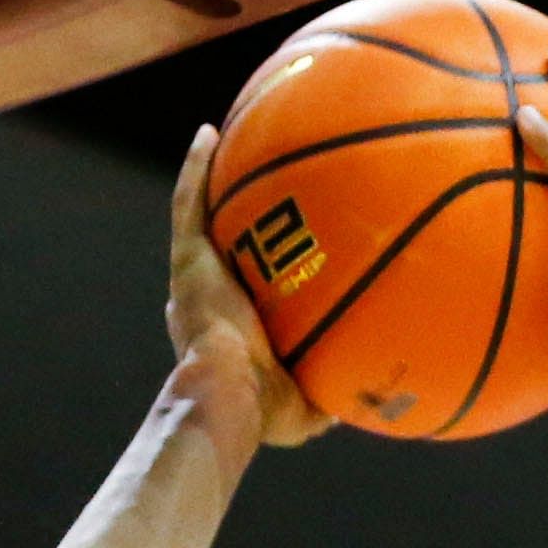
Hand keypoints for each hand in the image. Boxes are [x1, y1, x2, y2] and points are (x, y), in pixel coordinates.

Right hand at [169, 127, 327, 447]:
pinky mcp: (187, 259)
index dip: (251, 265)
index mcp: (229, 325)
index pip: (240, 287)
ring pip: (201, 213)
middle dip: (235, 213)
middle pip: (223, 241)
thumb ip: (329, 398)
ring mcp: (196, 272)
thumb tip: (360, 397)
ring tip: (225, 138)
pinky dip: (195, 168)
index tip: (272, 247)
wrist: (228, 398)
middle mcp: (209, 293)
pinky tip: (208, 134)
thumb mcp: (306, 410)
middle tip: (257, 184)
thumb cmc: (263, 413)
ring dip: (210, 175)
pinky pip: (190, 203)